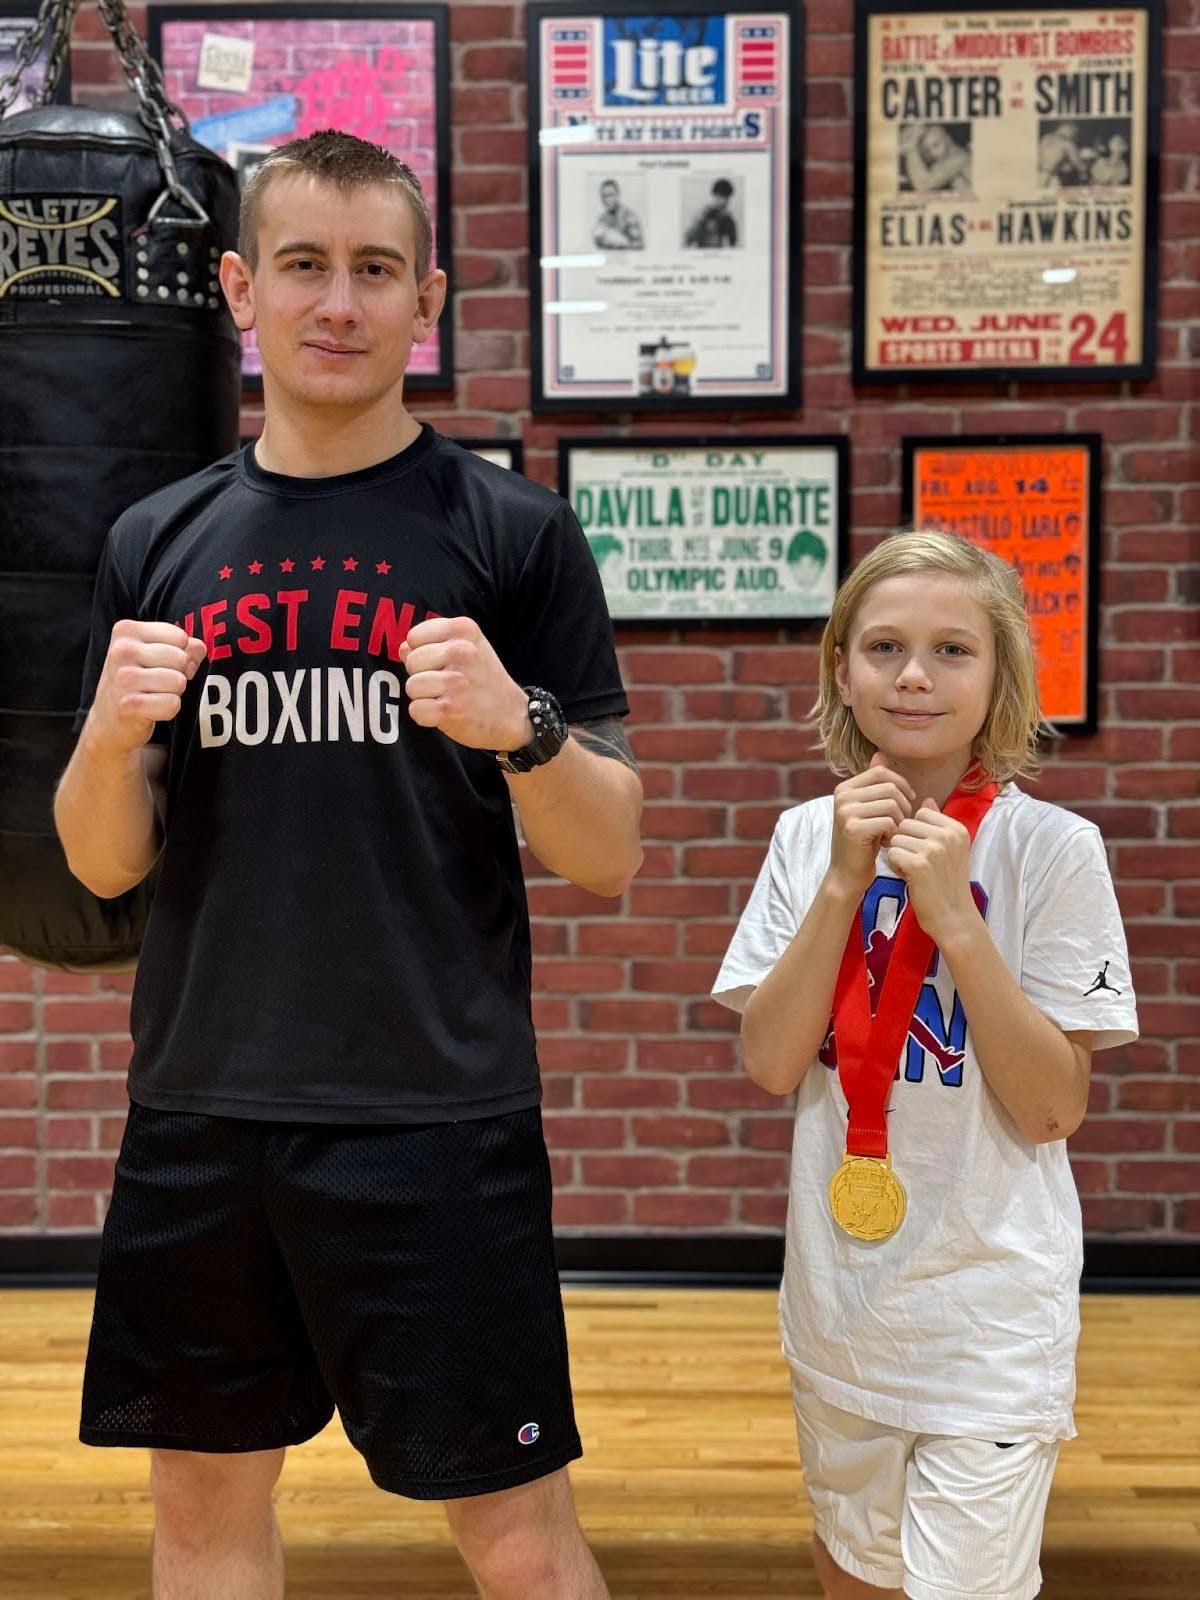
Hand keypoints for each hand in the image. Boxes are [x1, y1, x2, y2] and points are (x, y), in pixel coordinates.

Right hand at [89, 620, 205, 752]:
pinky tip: (150, 709)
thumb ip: (185, 646)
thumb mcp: (156, 652)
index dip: (181, 654)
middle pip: (182, 659)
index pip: (180, 637)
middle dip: (179, 674)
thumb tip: (198, 649)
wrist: (109, 717)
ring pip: (179, 682)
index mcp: (127, 630)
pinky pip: (172, 704)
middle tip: (158, 682)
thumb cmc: (138, 680)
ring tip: (153, 694)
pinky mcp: (128, 704)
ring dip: (173, 692)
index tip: (163, 664)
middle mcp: (122, 650)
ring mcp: (123, 678)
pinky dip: (168, 709)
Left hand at [400, 616, 530, 750]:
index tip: (442, 663)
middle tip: (446, 683)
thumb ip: (433, 643)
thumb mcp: (468, 648)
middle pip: (411, 661)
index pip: (414, 637)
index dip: (422, 652)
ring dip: (423, 697)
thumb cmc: (485, 679)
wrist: (514, 715)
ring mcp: (456, 681)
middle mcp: (461, 651)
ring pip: (411, 686)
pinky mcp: (450, 709)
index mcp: (464, 629)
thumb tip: (403, 647)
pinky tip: (445, 713)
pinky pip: (415, 710)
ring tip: (446, 697)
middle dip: (421, 675)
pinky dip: (426, 716)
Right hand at [827, 751, 915, 898]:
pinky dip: (894, 833)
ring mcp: (846, 811)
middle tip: (900, 824)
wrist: (847, 874)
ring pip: (892, 804)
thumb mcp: (868, 809)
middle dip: (904, 806)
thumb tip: (880, 754)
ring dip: (900, 821)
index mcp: (845, 788)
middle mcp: (842, 796)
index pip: (882, 772)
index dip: (901, 784)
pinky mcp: (853, 827)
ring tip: (892, 834)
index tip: (908, 803)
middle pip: (890, 787)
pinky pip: (889, 821)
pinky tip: (886, 843)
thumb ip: (874, 784)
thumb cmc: (862, 842)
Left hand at [886, 798, 976, 942]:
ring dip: (899, 855)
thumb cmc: (946, 882)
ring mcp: (934, 850)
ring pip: (896, 838)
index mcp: (956, 828)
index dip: (915, 832)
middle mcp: (948, 836)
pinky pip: (892, 853)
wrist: (952, 916)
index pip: (920, 813)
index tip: (926, 851)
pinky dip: (896, 867)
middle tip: (919, 863)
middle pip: (905, 824)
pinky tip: (909, 878)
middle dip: (905, 843)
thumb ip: (937, 823)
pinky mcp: (919, 865)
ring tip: (915, 871)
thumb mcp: (949, 848)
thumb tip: (926, 799)